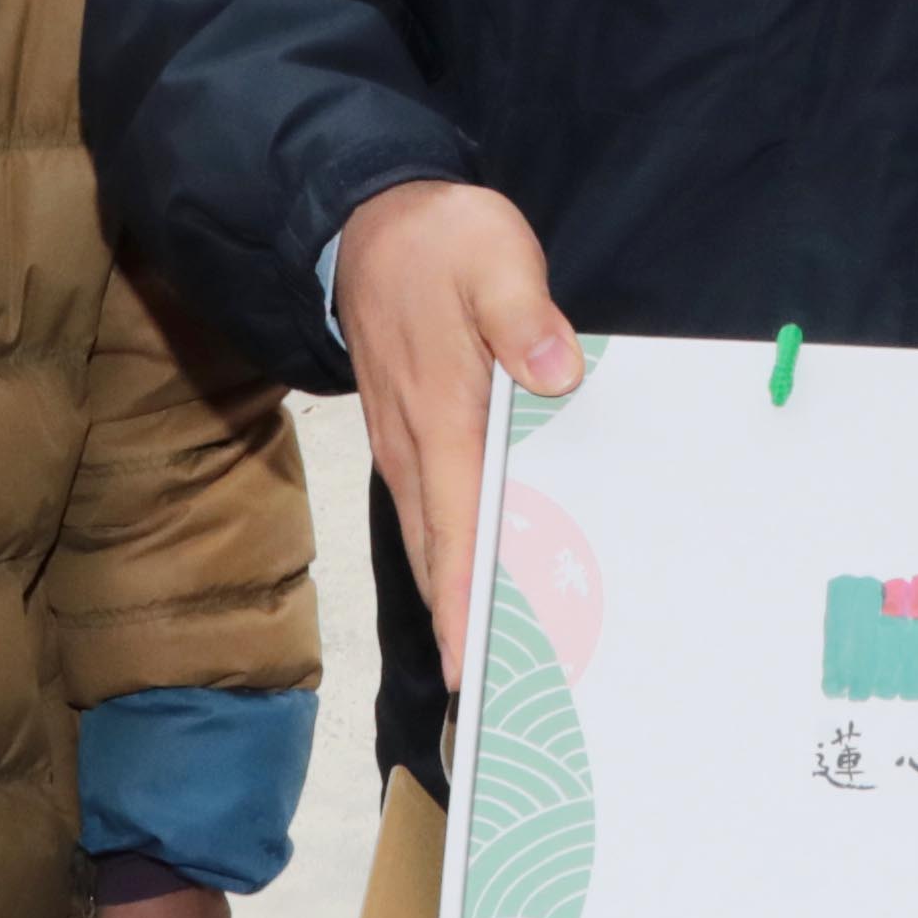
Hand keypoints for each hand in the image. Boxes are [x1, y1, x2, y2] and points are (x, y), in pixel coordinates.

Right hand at [337, 179, 582, 646]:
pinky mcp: (409, 437)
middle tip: (499, 695)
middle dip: (460, 627)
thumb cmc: (435, 242)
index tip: (469, 664)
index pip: (452, 526)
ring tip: (499, 662)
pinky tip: (488, 579)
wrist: (363, 222)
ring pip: (429, 541)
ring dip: (456, 599)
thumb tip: (554, 373)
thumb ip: (524, 315)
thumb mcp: (492, 255)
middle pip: (435, 555)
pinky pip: (431, 515)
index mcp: (440, 414)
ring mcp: (405, 446)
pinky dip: (453, 558)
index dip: (459, 600)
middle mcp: (413, 446)